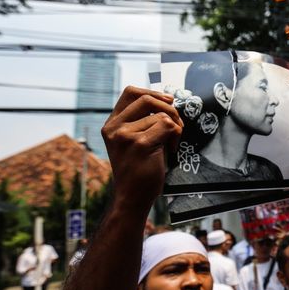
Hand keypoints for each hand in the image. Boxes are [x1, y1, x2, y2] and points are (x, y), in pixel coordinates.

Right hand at [101, 86, 182, 212]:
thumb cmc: (138, 170)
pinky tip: (170, 149)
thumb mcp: (133, 141)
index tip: (168, 100)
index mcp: (112, 124)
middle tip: (176, 124)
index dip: (152, 92)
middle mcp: (114, 128)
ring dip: (175, 127)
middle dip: (169, 108)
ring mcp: (125, 135)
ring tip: (170, 144)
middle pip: (147, 99)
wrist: (132, 197)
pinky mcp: (140, 144)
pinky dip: (176, 136)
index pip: (130, 93)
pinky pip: (168, 126)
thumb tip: (166, 100)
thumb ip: (141, 121)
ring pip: (161, 115)